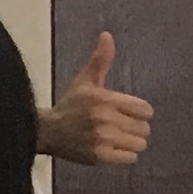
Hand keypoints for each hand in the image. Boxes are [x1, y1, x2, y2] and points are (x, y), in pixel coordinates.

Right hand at [42, 33, 152, 167]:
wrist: (46, 131)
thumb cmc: (70, 105)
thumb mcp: (84, 81)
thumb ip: (100, 60)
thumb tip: (107, 35)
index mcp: (105, 99)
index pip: (146, 110)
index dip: (137, 112)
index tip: (123, 113)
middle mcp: (105, 119)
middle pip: (144, 129)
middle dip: (134, 128)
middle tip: (118, 127)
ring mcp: (102, 139)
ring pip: (139, 144)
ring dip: (130, 143)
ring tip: (114, 139)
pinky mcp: (100, 157)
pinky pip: (130, 158)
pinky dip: (123, 155)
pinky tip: (110, 149)